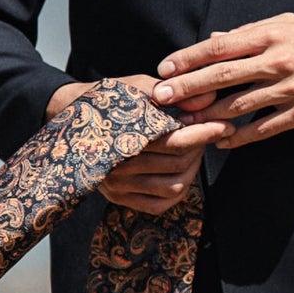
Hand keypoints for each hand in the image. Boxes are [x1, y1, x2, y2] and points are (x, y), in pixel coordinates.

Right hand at [45, 74, 228, 214]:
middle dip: (200, 147)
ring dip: (192, 169)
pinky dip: (179, 191)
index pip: (175, 141)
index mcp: (123, 136)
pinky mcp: (119, 198)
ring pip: (174, 187)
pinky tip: (182, 172)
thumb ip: (173, 94)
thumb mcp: (137, 87)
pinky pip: (160, 205)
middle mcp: (118, 167)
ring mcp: (118, 186)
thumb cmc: (108, 99)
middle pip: (178, 164)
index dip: (204, 133)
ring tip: (194, 151)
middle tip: (209, 132)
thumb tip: (208, 99)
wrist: (70, 118)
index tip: (223, 125)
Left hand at [149, 15, 293, 146]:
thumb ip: (250, 33)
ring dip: (207, 117)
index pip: (220, 47)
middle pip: (222, 76)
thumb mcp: (290, 25)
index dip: (189, 58)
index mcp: (272, 35)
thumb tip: (214, 40)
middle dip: (186, 89)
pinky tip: (221, 142)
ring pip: (238, 106)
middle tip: (159, 99)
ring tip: (183, 124)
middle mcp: (279, 61)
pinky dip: (239, 137)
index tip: (164, 69)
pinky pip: (263, 129)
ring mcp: (291, 90)